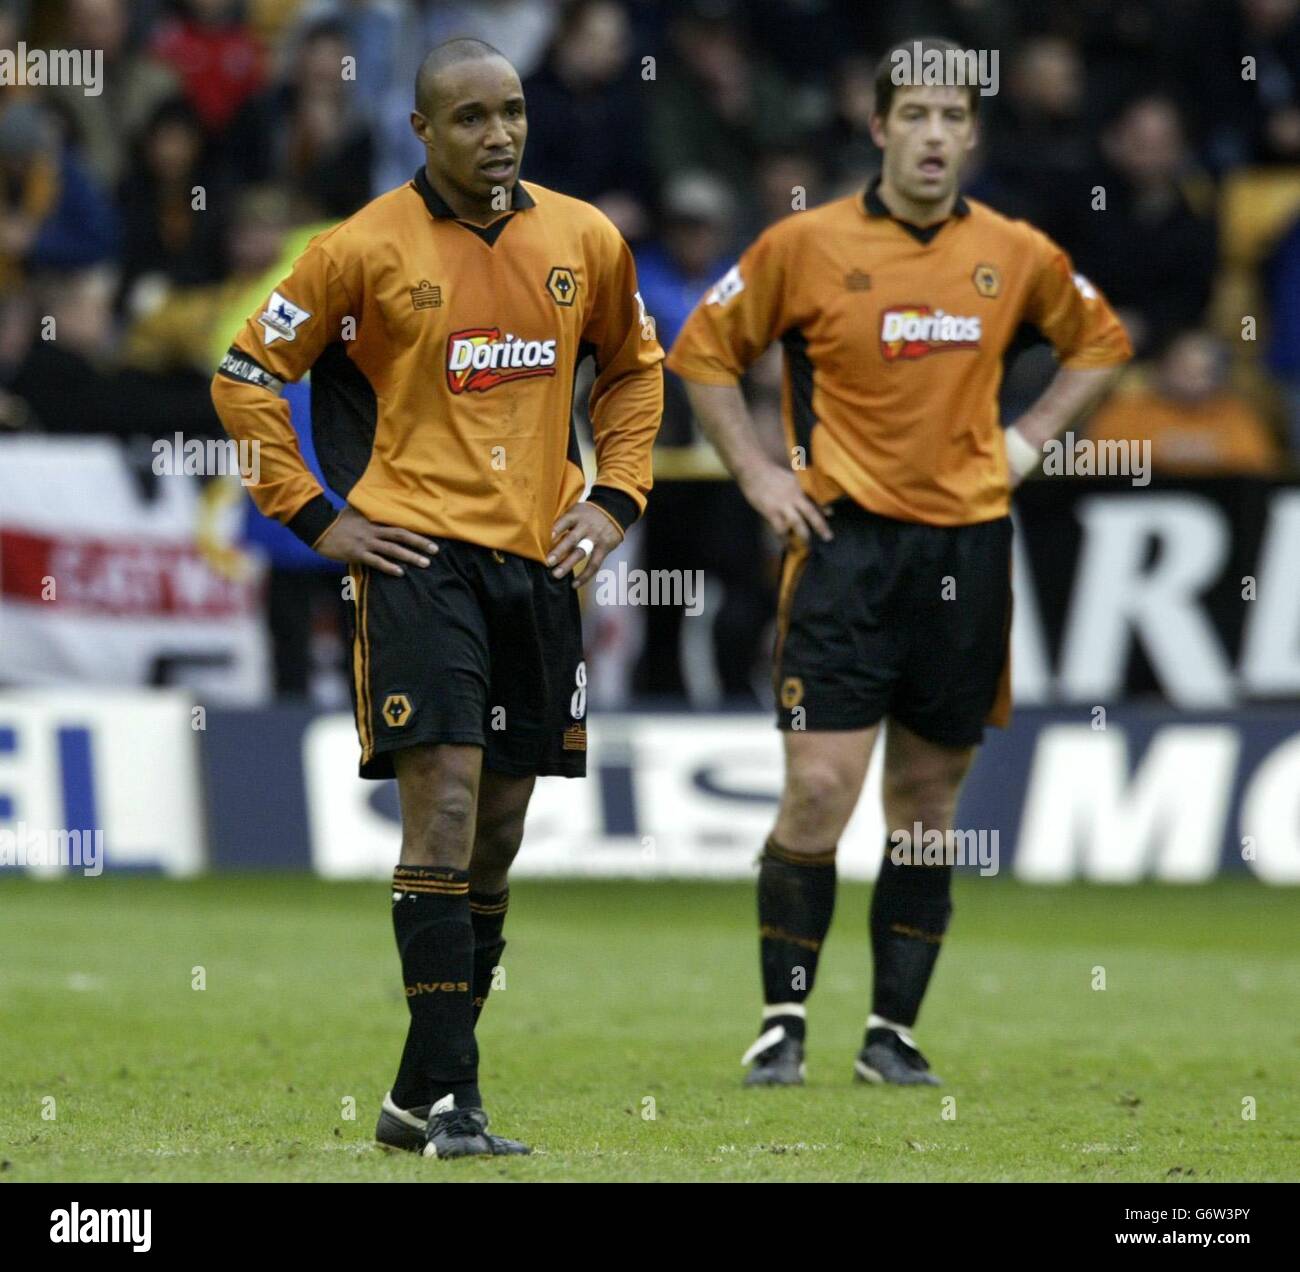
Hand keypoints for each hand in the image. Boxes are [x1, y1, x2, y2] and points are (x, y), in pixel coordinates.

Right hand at [314, 505, 437, 576]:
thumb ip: (369, 509)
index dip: (415, 530)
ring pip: (392, 549)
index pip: (399, 524)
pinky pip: (376, 561)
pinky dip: (389, 567)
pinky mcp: (357, 553)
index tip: (430, 534)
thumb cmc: (337, 520)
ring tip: (425, 563)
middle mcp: (373, 531)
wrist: (318, 528)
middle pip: (401, 535)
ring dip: (410, 556)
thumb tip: (378, 503)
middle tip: (435, 550)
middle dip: (419, 543)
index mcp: (374, 520)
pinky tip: (401, 572)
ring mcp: (366, 542)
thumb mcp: (354, 510)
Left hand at [548, 501, 621, 586]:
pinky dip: (584, 575)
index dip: (555, 530)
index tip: (544, 540)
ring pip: (581, 553)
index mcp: (576, 515)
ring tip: (556, 575)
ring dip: (568, 565)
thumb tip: (544, 539)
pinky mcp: (604, 548)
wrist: (614, 509)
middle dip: (559, 551)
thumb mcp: (576, 511)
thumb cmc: (588, 513)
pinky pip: (594, 564)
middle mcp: (585, 526)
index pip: (564, 522)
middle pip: (571, 539)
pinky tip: (574, 584)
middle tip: (548, 562)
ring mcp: (595, 538)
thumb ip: (563, 523)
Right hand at [739, 462, 831, 542]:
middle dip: (820, 526)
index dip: (824, 507)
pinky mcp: (771, 512)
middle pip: (811, 512)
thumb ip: (801, 488)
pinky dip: (785, 539)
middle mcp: (794, 496)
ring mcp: (782, 504)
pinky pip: (780, 529)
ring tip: (808, 548)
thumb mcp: (790, 478)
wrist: (753, 470)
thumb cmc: (772, 475)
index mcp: (800, 486)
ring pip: (797, 523)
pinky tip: (787, 546)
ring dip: (804, 536)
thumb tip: (814, 500)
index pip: (816, 498)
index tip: (831, 514)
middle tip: (828, 538)